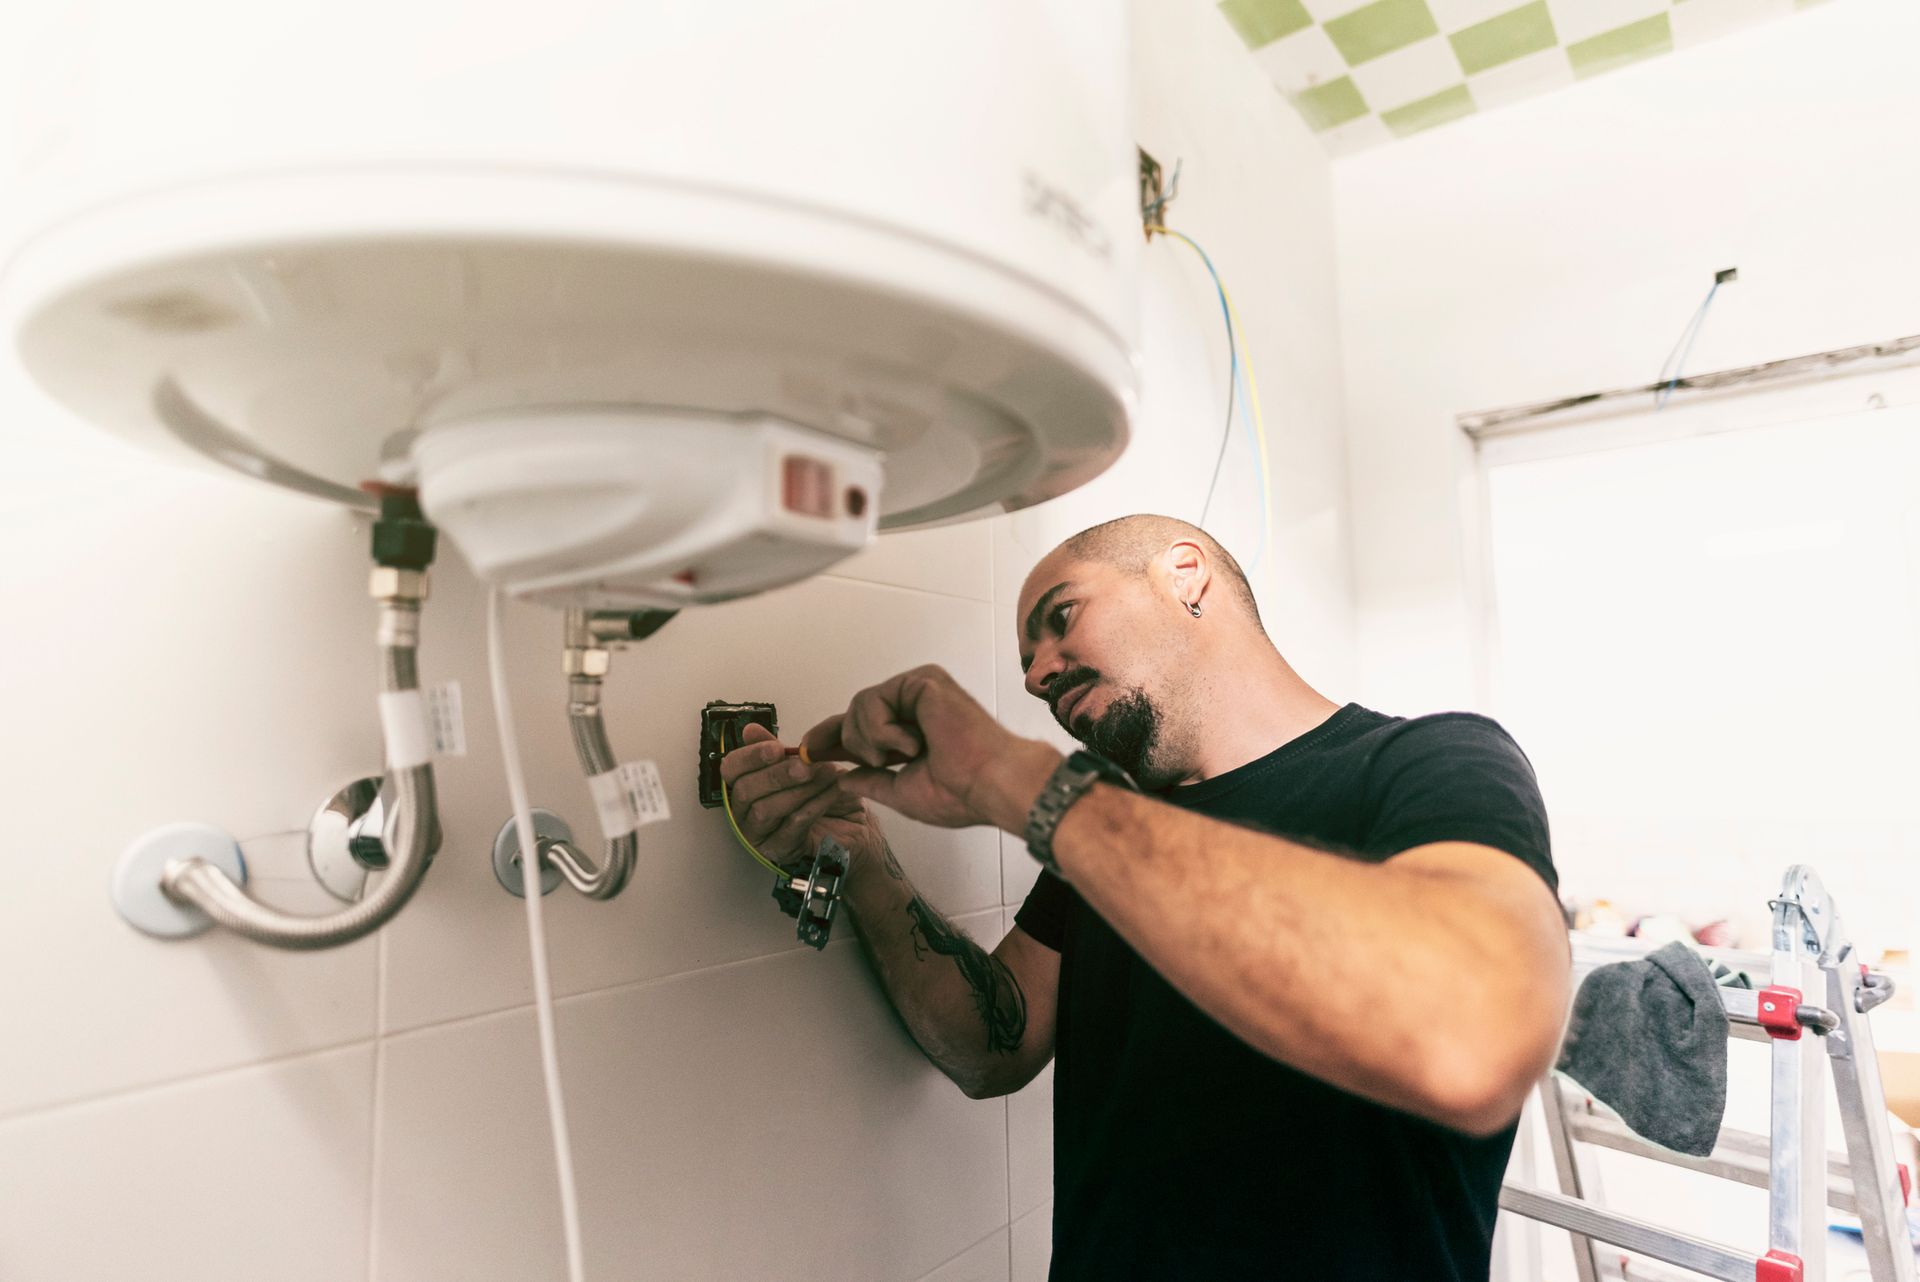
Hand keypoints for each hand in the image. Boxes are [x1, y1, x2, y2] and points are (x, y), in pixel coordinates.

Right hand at [718, 723, 884, 873]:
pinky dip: (813, 805)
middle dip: (776, 775)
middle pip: (745, 791)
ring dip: (798, 790)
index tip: (776, 748)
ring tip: (825, 775)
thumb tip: (750, 730)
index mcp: (746, 785)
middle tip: (804, 766)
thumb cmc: (825, 793)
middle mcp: (746, 811)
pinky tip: (831, 792)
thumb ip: (776, 750)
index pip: (731, 769)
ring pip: (765, 810)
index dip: (750, 757)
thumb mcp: (803, 764)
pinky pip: (792, 826)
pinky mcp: (781, 850)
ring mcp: (760, 834)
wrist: (856, 824)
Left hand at [801, 665, 1059, 830]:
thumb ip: (871, 781)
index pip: (862, 724)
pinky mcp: (922, 681)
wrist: (991, 784)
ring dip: (871, 740)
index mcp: (912, 729)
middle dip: (853, 741)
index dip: (832, 734)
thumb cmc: (960, 792)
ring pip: (859, 706)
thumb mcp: (901, 791)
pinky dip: (882, 730)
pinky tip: (914, 743)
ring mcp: (919, 689)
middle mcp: (915, 703)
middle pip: (855, 713)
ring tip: (906, 754)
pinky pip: (873, 701)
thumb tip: (844, 778)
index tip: (806, 747)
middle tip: (886, 760)